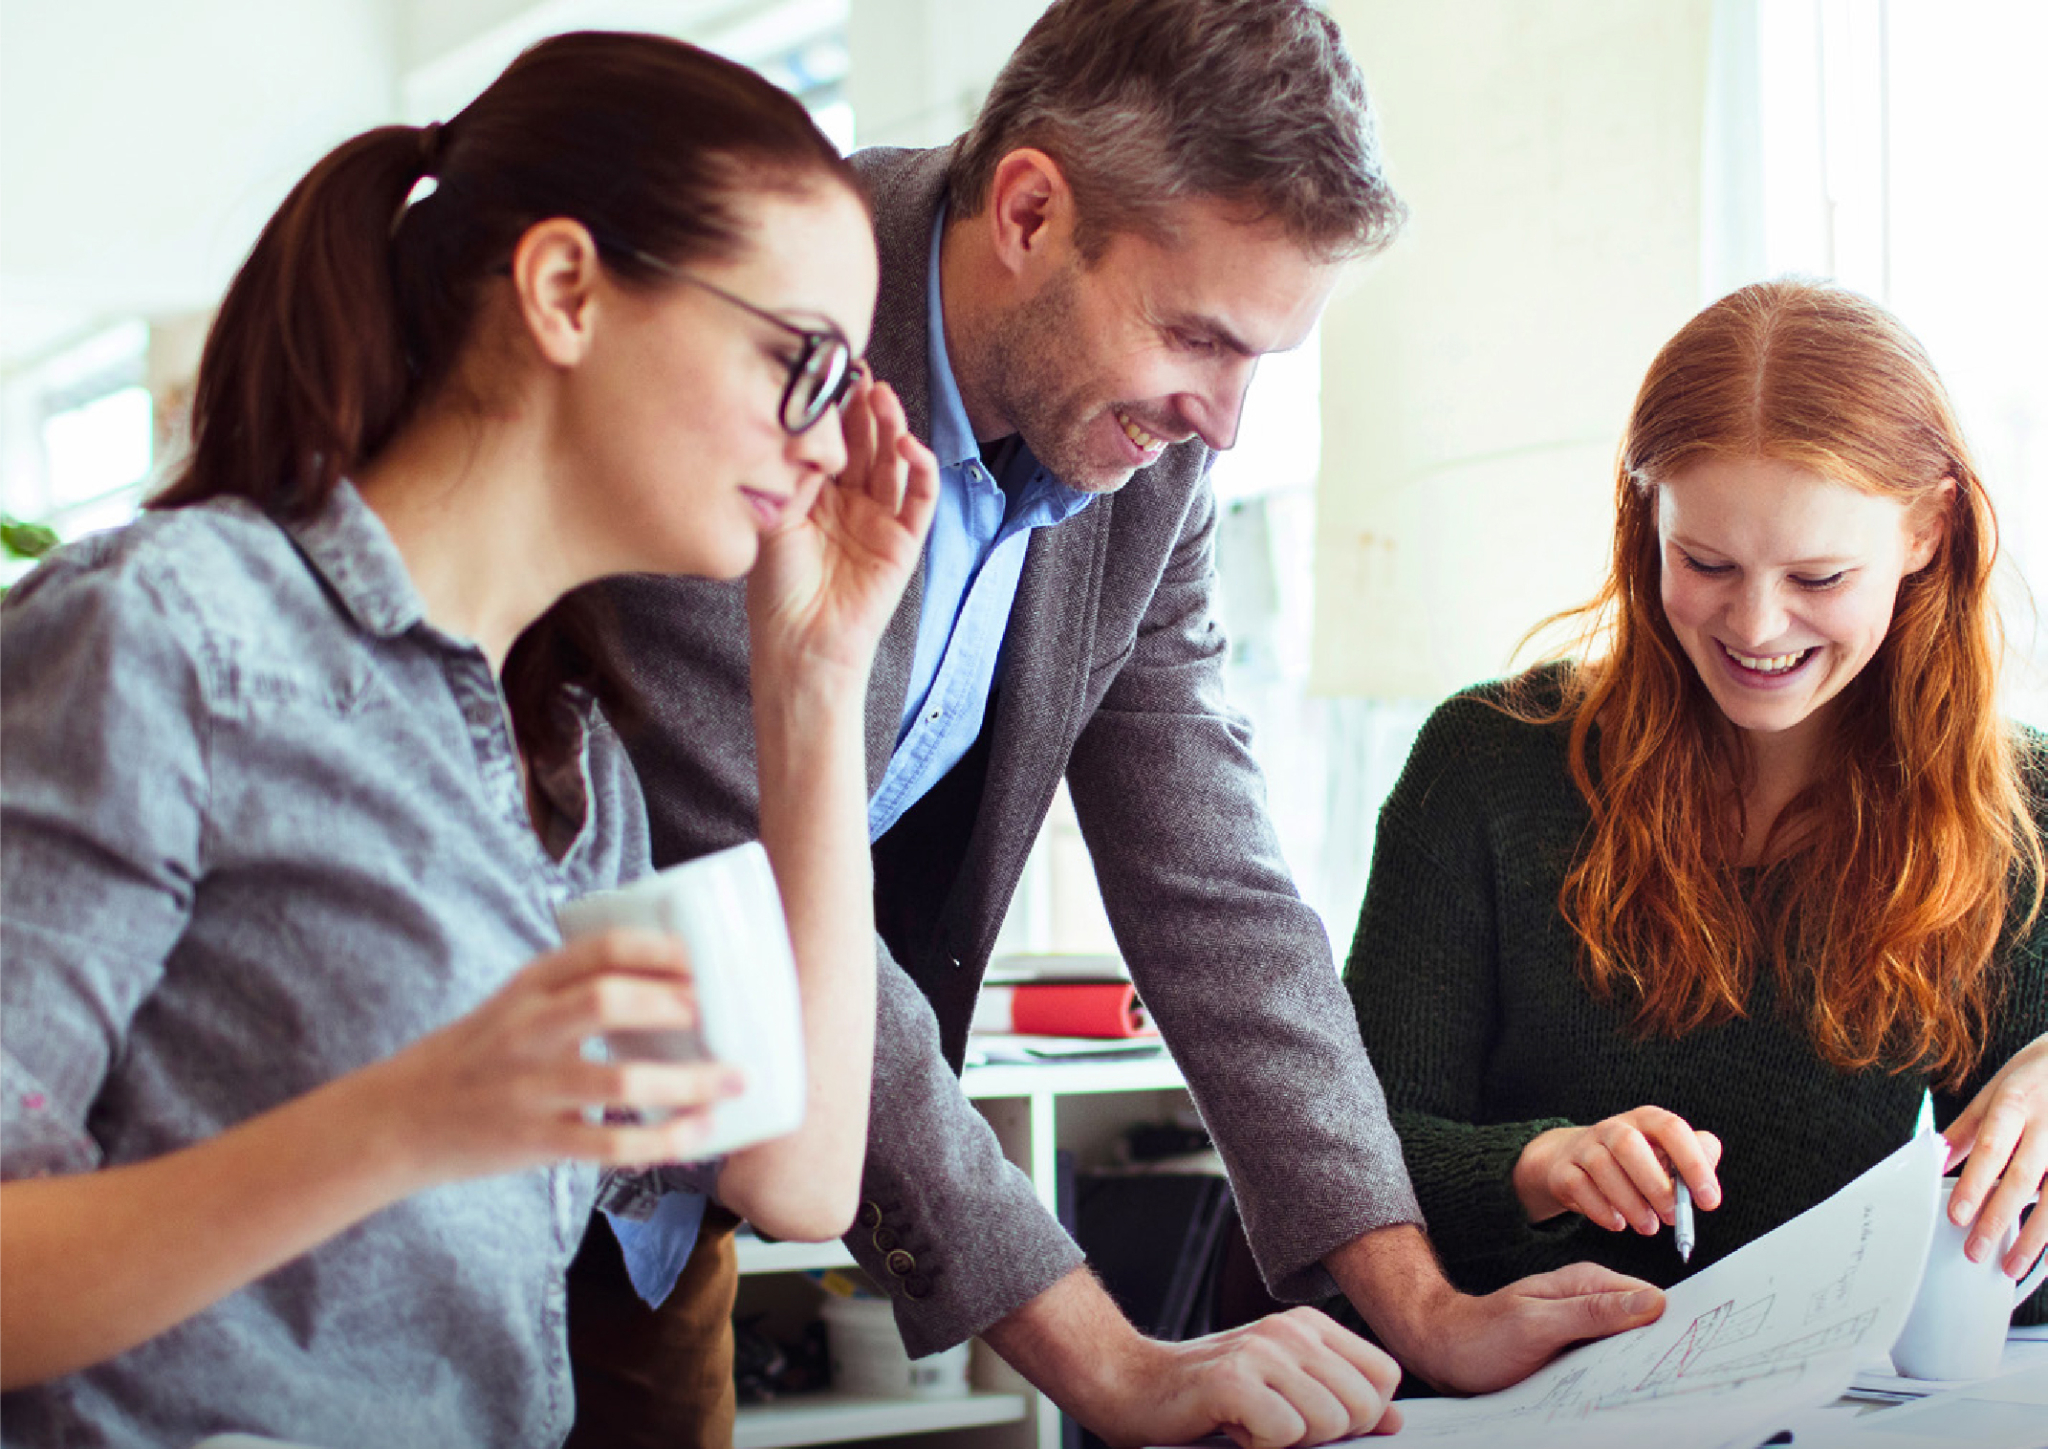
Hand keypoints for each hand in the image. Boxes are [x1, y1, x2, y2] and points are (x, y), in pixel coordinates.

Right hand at [354, 929, 744, 1184]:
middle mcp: (527, 1032)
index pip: (598, 950)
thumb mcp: (513, 1006)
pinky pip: (609, 1146)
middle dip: (673, 1003)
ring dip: (686, 1082)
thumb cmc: (472, 1059)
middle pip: (606, 1001)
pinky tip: (698, 1134)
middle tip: (720, 1013)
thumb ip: (572, 990)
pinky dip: (661, 1142)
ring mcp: (530, 1089)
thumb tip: (667, 981)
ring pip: (618, 1082)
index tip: (701, 956)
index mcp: (527, 988)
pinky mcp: (534, 1142)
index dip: (657, 949)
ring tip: (733, 1080)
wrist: (394, 1123)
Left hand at [747, 375, 938, 678]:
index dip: (836, 408)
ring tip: (882, 396)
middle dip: (864, 406)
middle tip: (860, 372)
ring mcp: (879, 519)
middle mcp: (850, 501)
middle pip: (865, 443)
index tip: (830, 371)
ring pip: (894, 462)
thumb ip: (791, 472)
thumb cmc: (776, 588)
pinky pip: (920, 498)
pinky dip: (921, 469)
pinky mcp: (904, 542)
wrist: (798, 642)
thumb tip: (804, 422)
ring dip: (892, 427)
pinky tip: (909, 444)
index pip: (833, 440)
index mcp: (815, 494)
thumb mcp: (773, 517)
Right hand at [1090, 1309, 1401, 1447]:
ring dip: (1293, 1442)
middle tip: (1279, 1426)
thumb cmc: (1208, 1393)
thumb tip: (1394, 1419)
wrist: (1130, 1383)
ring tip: (1254, 1426)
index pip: (1384, 1377)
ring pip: (1329, 1422)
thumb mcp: (1282, 1387)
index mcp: (1308, 1326)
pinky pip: (1286, 1434)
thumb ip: (1337, 1397)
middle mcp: (1289, 1330)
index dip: (1361, 1414)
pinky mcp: (1232, 1380)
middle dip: (1328, 1434)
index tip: (1314, 1419)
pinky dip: (1262, 1447)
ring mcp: (1260, 1352)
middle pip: (1362, 1406)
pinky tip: (1235, 1431)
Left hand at [1389, 1263, 1665, 1393]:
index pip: (1650, 1298)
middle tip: (1690, 1379)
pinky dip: (1621, 1378)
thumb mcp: (1537, 1324)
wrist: (1444, 1353)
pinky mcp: (1575, 1354)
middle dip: (1667, 1347)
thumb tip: (1654, 1303)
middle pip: (1646, 1325)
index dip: (1677, 1322)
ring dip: (1645, 1366)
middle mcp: (1590, 1303)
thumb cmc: (1482, 1336)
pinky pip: (1609, 1364)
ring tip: (1667, 1391)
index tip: (1704, 1347)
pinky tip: (1630, 1396)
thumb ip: (1592, 1312)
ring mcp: (1583, 1329)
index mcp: (1587, 1284)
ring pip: (1630, 1348)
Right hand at [1514, 1107, 1722, 1233]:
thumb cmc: (1631, 1162)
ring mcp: (1584, 1147)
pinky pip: (1579, 1187)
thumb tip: (1708, 1175)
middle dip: (1655, 1185)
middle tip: (1673, 1216)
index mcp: (1645, 1120)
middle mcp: (1612, 1128)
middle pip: (1628, 1145)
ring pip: (1602, 1167)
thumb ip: (1695, 1158)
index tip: (1708, 1200)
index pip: (1671, 1128)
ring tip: (1648, 1226)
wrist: (1572, 1161)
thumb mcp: (1665, 1155)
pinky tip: (1618, 1223)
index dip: (1693, 1163)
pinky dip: (1601, 1210)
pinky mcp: (1563, 1170)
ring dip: (1630, 1203)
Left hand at [1943, 1031, 2047, 1276]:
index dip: (1975, 1184)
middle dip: (1999, 1218)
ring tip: (2013, 1265)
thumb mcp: (1995, 1090)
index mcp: (2016, 1105)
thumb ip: (1967, 1128)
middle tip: (1977, 1251)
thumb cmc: (2035, 1078)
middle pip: (2024, 1178)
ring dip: (2036, 1237)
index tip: (1957, 1216)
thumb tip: (1936, 1157)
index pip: (1991, 1148)